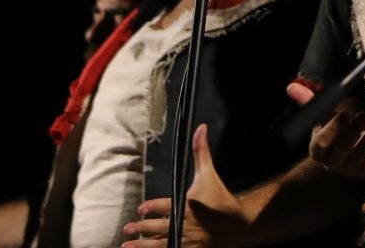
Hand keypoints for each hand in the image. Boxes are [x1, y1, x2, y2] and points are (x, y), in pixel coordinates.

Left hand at [125, 124, 245, 247]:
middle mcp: (185, 224)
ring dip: (143, 245)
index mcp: (188, 205)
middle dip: (143, 228)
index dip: (153, 207)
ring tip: (127, 245)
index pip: (167, 206)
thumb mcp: (209, 174)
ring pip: (161, 244)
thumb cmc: (220, 198)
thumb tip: (200, 128)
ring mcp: (187, 240)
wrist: (237, 224)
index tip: (141, 209)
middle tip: (128, 228)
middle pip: (161, 227)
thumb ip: (201, 152)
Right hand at [289, 82, 364, 181]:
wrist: (344, 150)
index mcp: (317, 149)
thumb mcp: (322, 116)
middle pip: (342, 150)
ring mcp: (349, 169)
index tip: (345, 114)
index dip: (333, 130)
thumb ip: (310, 102)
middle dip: (355, 131)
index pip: (322, 143)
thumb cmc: (332, 129)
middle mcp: (331, 163)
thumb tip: (292, 86)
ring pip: (361, 155)